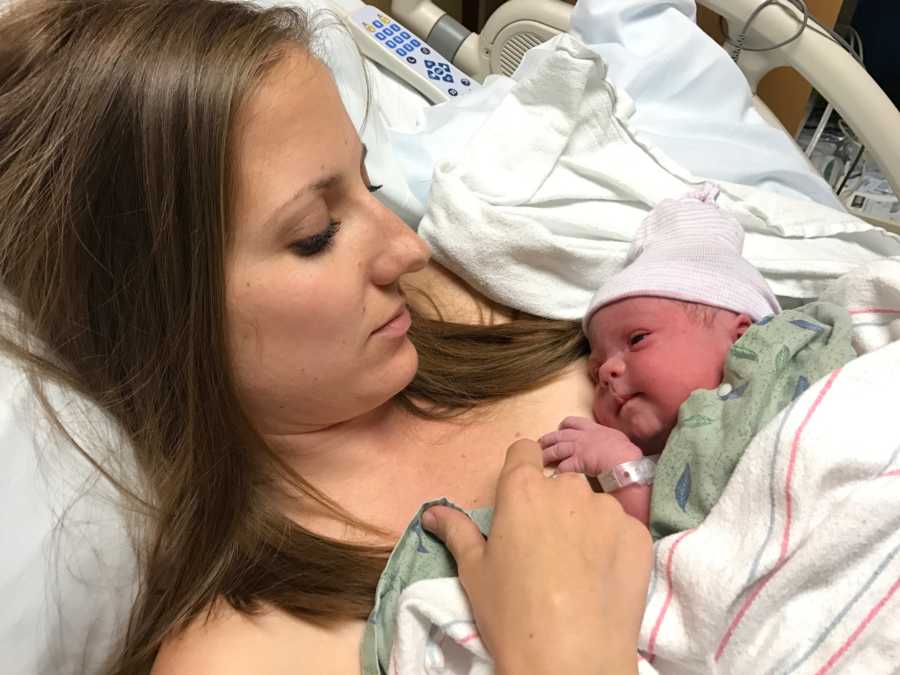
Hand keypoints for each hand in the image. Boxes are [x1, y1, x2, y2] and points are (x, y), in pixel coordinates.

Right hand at [422, 439, 651, 674]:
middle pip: (559, 483)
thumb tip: (432, 511)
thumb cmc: (511, 613)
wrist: (571, 661)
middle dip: (551, 506)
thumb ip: (456, 530)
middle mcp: (569, 489)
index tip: (519, 500)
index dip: (520, 471)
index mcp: (523, 490)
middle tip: (543, 550)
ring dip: (584, 525)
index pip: (524, 450)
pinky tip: (602, 580)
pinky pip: (621, 530)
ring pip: (592, 506)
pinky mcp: (639, 536)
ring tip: (576, 570)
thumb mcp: (474, 571)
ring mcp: (609, 511)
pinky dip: (613, 546)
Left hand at [540, 416, 642, 475]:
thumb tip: (611, 447)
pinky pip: (562, 466)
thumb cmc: (627, 451)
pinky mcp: (577, 461)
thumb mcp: (617, 439)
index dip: (564, 425)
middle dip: (548, 439)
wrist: (625, 459)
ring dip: (546, 454)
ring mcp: (579, 448)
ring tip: (538, 459)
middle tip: (539, 443)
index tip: (560, 428)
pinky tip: (551, 476)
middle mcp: (583, 436)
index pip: (574, 422)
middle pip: (559, 435)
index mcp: (593, 429)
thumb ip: (609, 441)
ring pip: (556, 449)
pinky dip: (556, 471)